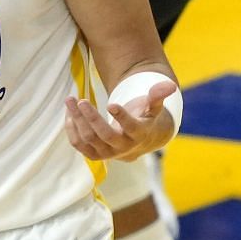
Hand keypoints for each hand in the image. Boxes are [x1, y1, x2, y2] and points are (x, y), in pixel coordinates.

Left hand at [64, 80, 178, 160]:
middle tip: (81, 100)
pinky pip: (78, 143)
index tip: (111, 103)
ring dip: (77, 119)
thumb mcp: (153, 107)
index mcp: (139, 134)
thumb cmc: (144, 118)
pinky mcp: (93, 154)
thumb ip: (158, 95)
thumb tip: (170, 85)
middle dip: (92, 118)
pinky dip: (72, 128)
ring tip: (70, 100)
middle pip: (105, 135)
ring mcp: (107, 153)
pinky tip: (70, 112)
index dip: (122, 117)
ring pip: (88, 138)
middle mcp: (123, 147)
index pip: (131, 128)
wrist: (137, 142)